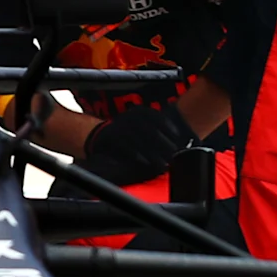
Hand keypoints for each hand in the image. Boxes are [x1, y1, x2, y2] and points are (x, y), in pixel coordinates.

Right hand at [77, 102, 196, 188]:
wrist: (99, 136)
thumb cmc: (127, 134)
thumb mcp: (140, 128)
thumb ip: (155, 132)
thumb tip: (177, 142)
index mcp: (139, 112)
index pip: (157, 117)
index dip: (168, 127)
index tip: (178, 137)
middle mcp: (130, 116)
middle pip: (151, 130)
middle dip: (164, 144)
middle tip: (173, 155)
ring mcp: (120, 126)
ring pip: (140, 139)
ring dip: (153, 153)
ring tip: (163, 164)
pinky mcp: (111, 137)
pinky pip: (126, 146)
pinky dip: (137, 155)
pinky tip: (145, 163)